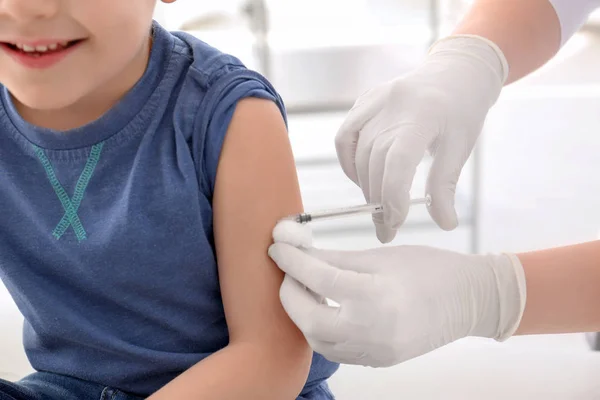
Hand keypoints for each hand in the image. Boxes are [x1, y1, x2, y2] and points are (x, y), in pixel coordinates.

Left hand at [269, 220, 525, 366]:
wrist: (470, 300)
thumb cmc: (430, 269)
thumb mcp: (380, 256)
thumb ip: (335, 258)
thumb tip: (297, 251)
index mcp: (375, 297)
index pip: (317, 277)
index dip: (291, 260)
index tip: (277, 246)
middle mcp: (371, 331)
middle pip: (309, 317)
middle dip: (290, 292)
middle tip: (288, 270)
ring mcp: (374, 352)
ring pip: (317, 339)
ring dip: (302, 313)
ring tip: (304, 288)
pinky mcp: (376, 361)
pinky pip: (335, 350)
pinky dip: (320, 330)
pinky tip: (322, 309)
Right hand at [335, 35, 507, 241]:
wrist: (455, 71)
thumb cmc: (462, 110)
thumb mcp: (461, 147)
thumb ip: (446, 185)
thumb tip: (445, 224)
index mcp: (424, 114)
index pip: (399, 161)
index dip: (393, 195)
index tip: (396, 222)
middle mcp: (393, 105)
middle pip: (376, 162)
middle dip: (379, 200)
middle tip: (387, 229)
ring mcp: (374, 101)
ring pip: (359, 154)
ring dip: (366, 186)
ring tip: (379, 207)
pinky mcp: (364, 102)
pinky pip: (346, 137)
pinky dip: (349, 163)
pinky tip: (362, 179)